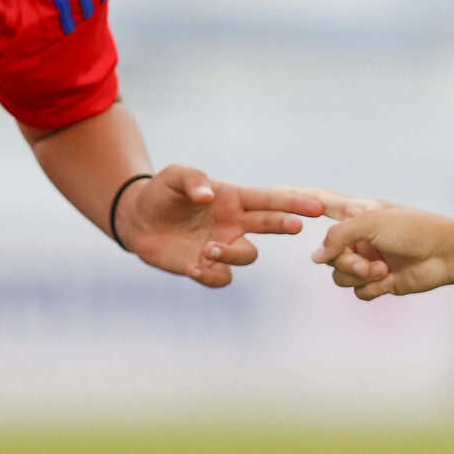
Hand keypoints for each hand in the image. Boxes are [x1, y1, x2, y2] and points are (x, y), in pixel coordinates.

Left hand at [116, 165, 324, 287]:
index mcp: (234, 198)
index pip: (269, 200)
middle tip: (295, 226)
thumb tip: (209, 197)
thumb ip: (193, 180)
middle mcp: (234, 222)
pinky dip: (211, 275)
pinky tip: (192, 266)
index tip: (316, 206)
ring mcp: (223, 245)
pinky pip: (222, 277)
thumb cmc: (161, 192)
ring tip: (208, 248)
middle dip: (284, 224)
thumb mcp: (174, 176)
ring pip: (247, 255)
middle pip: (270, 224)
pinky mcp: (207, 265)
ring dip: (232, 254)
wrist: (137, 219)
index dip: (293, 203)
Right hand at [302, 190, 453, 299]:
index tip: (273, 192)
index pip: (319, 201)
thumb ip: (339, 237)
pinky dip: (372, 288)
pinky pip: (358, 291)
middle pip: (328, 253)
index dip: (297, 197)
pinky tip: (391, 281)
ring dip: (360, 276)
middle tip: (368, 262)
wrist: (447, 254)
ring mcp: (366, 257)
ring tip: (383, 270)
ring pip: (340, 276)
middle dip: (346, 262)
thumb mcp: (372, 223)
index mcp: (356, 212)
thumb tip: (315, 258)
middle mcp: (358, 234)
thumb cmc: (414, 228)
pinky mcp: (378, 279)